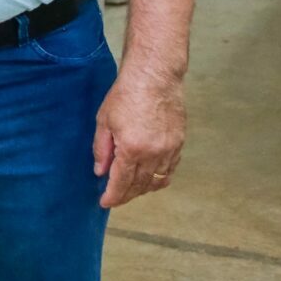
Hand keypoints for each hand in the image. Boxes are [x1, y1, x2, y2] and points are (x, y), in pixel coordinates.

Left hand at [91, 68, 184, 208]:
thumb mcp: (104, 121)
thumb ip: (102, 150)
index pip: (122, 183)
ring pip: (157, 180)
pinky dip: (160, 177)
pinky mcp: (180, 143)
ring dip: (144, 189)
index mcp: (132, 149)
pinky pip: (170, 169)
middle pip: (140, 186)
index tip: (105, 203)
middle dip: (126, 195)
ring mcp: (170, 150)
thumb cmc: (126, 94)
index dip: (113, 196)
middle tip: (115, 197)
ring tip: (131, 190)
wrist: (154, 77)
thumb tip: (101, 172)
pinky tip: (150, 176)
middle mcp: (154, 154)